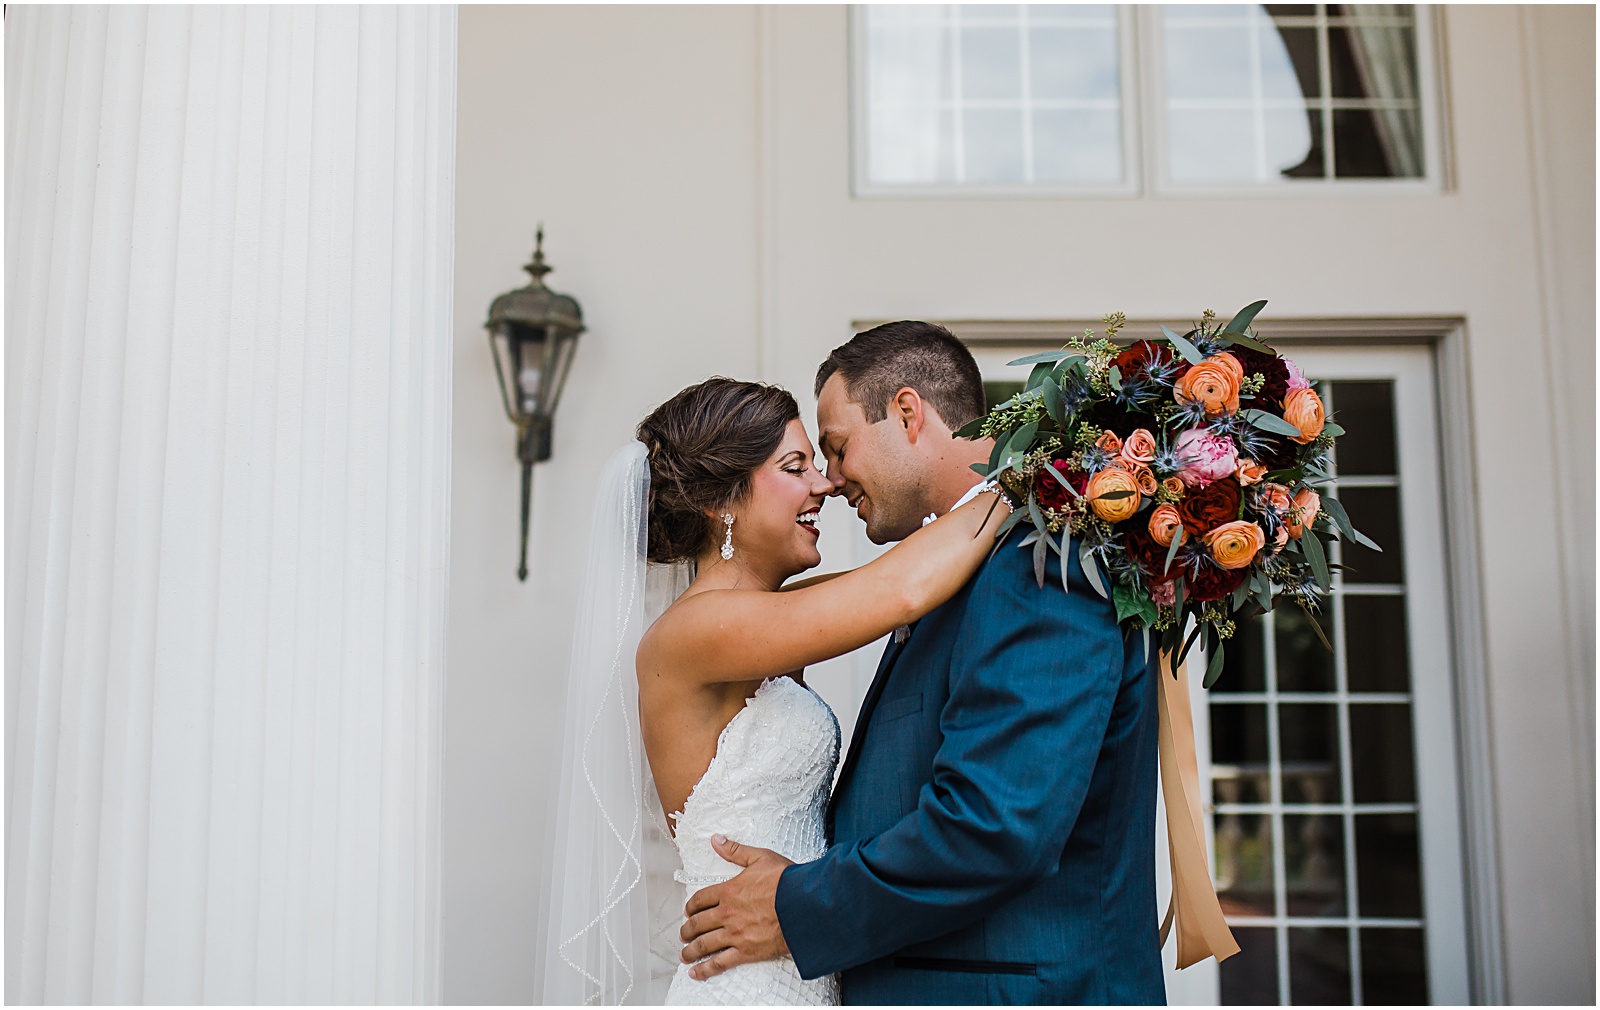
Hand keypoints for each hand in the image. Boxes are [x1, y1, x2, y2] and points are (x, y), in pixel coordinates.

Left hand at [679, 834, 793, 980]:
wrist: (804, 905)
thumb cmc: (786, 882)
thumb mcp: (760, 858)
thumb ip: (735, 851)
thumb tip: (717, 840)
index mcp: (728, 890)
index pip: (700, 899)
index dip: (691, 906)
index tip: (688, 911)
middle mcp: (727, 913)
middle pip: (698, 924)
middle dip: (687, 930)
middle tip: (683, 934)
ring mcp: (734, 934)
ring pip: (704, 945)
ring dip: (690, 950)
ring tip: (685, 954)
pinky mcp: (745, 952)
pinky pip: (719, 963)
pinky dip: (705, 969)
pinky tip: (696, 972)